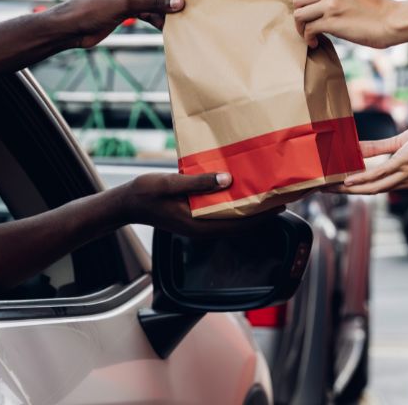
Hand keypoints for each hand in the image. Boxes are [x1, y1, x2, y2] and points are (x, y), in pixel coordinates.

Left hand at [55, 0, 181, 48]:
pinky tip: (165, 29)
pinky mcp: (130, 8)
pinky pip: (150, 10)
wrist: (70, 28)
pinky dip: (157, 18)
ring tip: (174, 24)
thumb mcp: (124, 5)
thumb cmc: (89, 9)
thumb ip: (154, 3)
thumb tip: (179, 2)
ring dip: (165, 11)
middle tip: (180, 14)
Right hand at [117, 172, 281, 237]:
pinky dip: (234, 204)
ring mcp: (199, 224)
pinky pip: (220, 213)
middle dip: (260, 213)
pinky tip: (241, 191)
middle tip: (280, 197)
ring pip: (231, 219)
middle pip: (239, 223)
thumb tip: (227, 179)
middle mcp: (202, 228)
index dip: (261, 217)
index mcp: (198, 225)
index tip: (280, 206)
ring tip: (266, 194)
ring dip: (248, 208)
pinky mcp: (195, 217)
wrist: (126, 202)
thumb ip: (198, 183)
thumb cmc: (146, 192)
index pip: (238, 224)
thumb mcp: (171, 183)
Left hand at [292, 0, 399, 48]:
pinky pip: (308, 29)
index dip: (305, 4)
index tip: (311, 15)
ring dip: (301, 28)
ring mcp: (331, 4)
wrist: (394, 20)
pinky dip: (308, 38)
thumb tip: (321, 8)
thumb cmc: (379, 12)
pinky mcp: (332, 21)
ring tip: (310, 36)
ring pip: (299, 14)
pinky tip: (315, 43)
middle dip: (300, 14)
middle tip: (307, 26)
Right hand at [335, 114, 407, 193]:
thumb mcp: (400, 143)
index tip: (335, 188)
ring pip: (372, 187)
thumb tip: (356, 148)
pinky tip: (347, 180)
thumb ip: (378, 148)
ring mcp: (405, 174)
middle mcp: (406, 182)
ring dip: (349, 189)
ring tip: (330, 187)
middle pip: (370, 192)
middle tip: (324, 191)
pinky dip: (361, 178)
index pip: (376, 188)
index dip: (355, 190)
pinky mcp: (404, 163)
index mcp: (406, 180)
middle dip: (346, 193)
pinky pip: (379, 174)